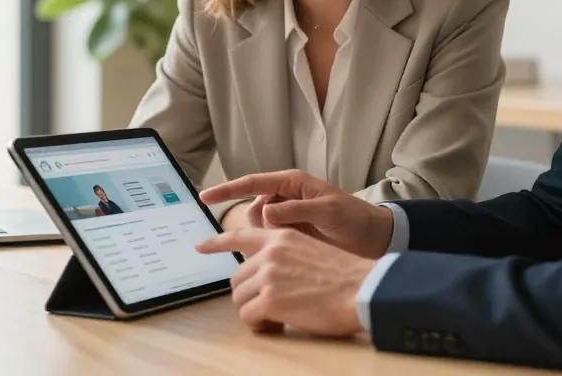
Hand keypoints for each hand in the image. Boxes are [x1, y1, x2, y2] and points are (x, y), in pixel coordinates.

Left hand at [196, 227, 374, 336]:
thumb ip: (285, 256)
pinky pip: (249, 317)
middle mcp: (270, 252)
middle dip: (248, 295)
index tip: (200, 245)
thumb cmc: (344, 276)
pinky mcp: (270, 299)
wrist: (361, 288)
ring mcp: (268, 274)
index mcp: (281, 237)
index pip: (239, 235)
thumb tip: (267, 275)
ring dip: (255, 312)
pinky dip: (260, 326)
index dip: (216, 242)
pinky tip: (278, 325)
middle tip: (268, 307)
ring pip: (240, 299)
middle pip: (237, 278)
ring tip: (278, 316)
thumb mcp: (310, 250)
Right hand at [200, 170, 394, 258]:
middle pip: (253, 208)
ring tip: (291, 244)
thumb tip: (265, 212)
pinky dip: (269, 247)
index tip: (204, 197)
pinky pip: (268, 240)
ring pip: (259, 227)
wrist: (373, 239)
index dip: (227, 190)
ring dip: (265, 237)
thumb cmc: (354, 219)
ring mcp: (288, 217)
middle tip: (283, 236)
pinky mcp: (291, 235)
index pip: (252, 183)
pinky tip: (284, 254)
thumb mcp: (328, 211)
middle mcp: (286, 197)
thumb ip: (296, 210)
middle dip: (258, 223)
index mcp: (293, 183)